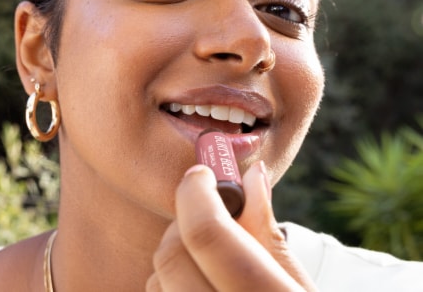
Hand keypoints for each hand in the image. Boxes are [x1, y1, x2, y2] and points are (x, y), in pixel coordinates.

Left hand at [146, 161, 316, 290]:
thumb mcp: (300, 288)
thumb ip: (269, 233)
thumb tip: (251, 175)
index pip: (207, 234)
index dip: (197, 192)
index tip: (202, 175)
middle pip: (171, 256)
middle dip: (183, 222)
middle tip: (206, 216)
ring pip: (155, 283)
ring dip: (174, 259)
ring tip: (207, 261)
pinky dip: (168, 287)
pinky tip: (197, 287)